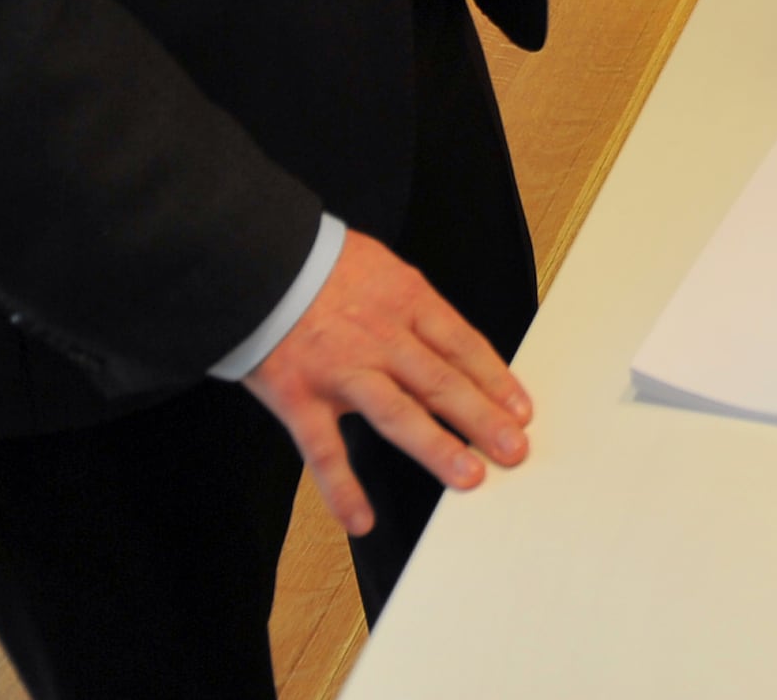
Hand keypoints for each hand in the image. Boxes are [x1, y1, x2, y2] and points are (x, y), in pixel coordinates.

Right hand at [240, 229, 530, 536]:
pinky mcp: (299, 396)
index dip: (496, 379)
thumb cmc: (318, 263)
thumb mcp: (380, 267)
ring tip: (469, 477)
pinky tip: (360, 519)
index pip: (463, 344)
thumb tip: (447, 340)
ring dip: (436, 447)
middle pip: (441, 381)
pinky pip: (323, 450)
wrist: (255, 257)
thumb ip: (411, 304)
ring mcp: (340, 369)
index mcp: (404, 300)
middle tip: (514, 449)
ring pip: (397, 413)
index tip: (521, 409)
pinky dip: (341, 488)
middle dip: (483, 417)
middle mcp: (380, 337)